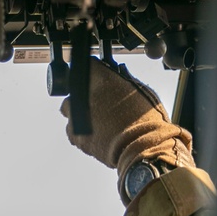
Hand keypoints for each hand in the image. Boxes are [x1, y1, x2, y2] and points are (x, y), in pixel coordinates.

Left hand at [60, 57, 194, 176]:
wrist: (141, 150)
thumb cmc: (147, 122)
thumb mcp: (143, 93)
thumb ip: (127, 80)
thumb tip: (121, 74)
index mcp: (102, 80)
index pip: (90, 64)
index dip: (96, 70)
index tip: (100, 75)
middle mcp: (84, 94)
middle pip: (75, 86)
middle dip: (85, 92)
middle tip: (101, 101)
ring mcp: (77, 115)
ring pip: (69, 108)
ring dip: (79, 111)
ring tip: (97, 120)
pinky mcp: (75, 135)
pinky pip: (72, 128)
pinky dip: (81, 130)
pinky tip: (96, 133)